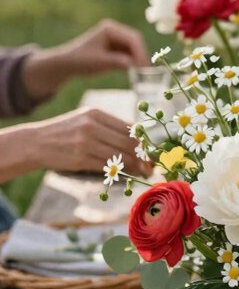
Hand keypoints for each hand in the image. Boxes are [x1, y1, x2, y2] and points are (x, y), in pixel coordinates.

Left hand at [22, 20, 147, 101]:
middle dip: (142, 55)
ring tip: (144, 74)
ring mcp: (116, 39)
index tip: (145, 67)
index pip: (132, 38)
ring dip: (139, 60)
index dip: (141, 52)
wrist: (68, 64)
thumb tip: (135, 65)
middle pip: (136, 42)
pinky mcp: (116, 48)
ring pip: (134, 49)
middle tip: (148, 71)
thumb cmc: (81, 61)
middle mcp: (115, 31)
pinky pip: (130, 54)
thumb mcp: (100, 62)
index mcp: (110, 29)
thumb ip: (117, 62)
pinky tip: (137, 72)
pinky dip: (134, 63)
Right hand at [31, 108, 149, 176]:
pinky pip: (107, 166)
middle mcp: (91, 125)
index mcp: (96, 113)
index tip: (152, 151)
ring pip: (119, 155)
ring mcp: (85, 142)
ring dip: (135, 166)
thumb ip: (108, 127)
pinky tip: (127, 175)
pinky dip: (120, 172)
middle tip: (152, 166)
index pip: (128, 127)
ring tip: (143, 172)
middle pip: (127, 141)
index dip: (143, 141)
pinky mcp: (80, 158)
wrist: (35, 142)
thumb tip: (137, 140)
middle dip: (143, 156)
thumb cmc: (64, 133)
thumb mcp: (85, 121)